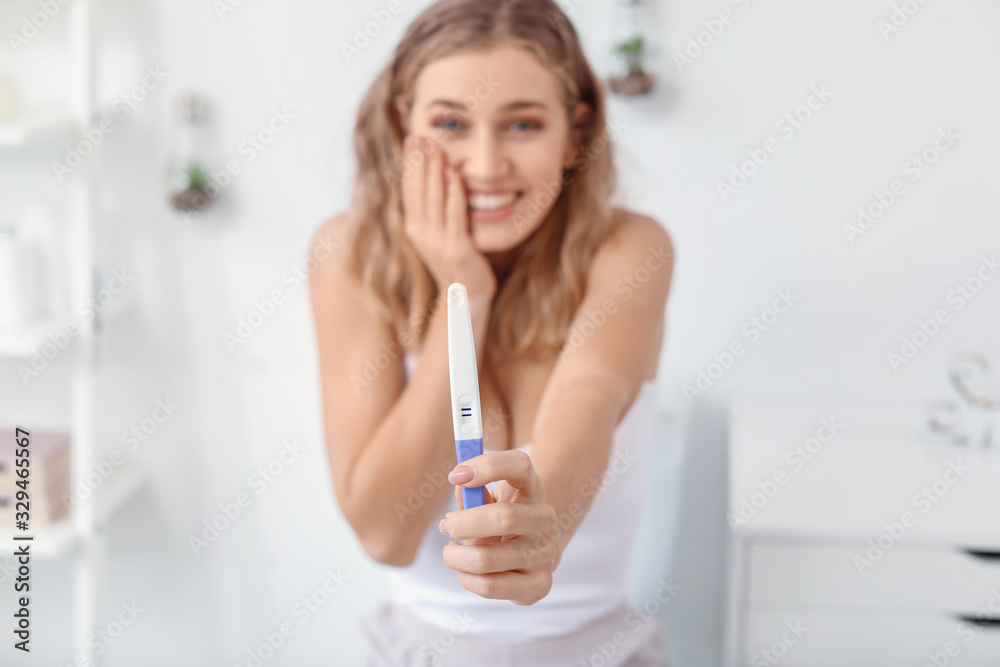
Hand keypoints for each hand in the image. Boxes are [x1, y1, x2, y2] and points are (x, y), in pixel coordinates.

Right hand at [400, 135, 496, 300]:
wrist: (466, 295)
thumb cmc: (457, 261)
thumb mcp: (439, 232)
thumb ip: (434, 209)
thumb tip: (435, 177)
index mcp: (414, 227)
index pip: (409, 188)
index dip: (410, 163)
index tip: (412, 138)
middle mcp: (421, 233)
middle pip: (418, 190)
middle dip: (419, 161)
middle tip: (421, 135)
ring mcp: (437, 242)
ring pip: (433, 200)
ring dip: (434, 171)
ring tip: (436, 147)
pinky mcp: (456, 249)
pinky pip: (454, 216)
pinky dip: (454, 194)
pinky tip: (455, 174)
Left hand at [438, 451, 558, 605]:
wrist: (533, 554)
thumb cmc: (502, 521)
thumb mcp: (490, 501)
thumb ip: (473, 494)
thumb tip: (459, 487)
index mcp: (533, 489)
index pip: (520, 465)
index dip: (487, 466)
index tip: (455, 475)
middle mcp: (544, 519)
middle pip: (503, 518)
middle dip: (462, 524)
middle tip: (446, 525)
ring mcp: (544, 554)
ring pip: (485, 559)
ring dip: (456, 556)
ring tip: (452, 551)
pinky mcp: (539, 585)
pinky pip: (488, 586)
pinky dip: (466, 578)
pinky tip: (467, 571)